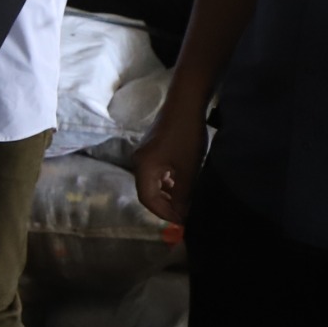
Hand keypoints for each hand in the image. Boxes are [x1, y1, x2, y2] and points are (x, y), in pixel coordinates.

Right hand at [132, 105, 205, 224]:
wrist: (185, 104)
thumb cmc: (186, 136)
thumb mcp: (188, 168)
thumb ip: (184, 193)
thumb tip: (183, 213)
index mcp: (143, 167)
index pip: (147, 199)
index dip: (164, 213)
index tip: (182, 222)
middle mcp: (139, 162)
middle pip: (148, 191)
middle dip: (166, 205)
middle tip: (185, 215)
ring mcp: (144, 154)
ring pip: (152, 182)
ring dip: (167, 194)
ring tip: (186, 202)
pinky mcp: (153, 148)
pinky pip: (156, 172)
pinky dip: (167, 182)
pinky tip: (182, 185)